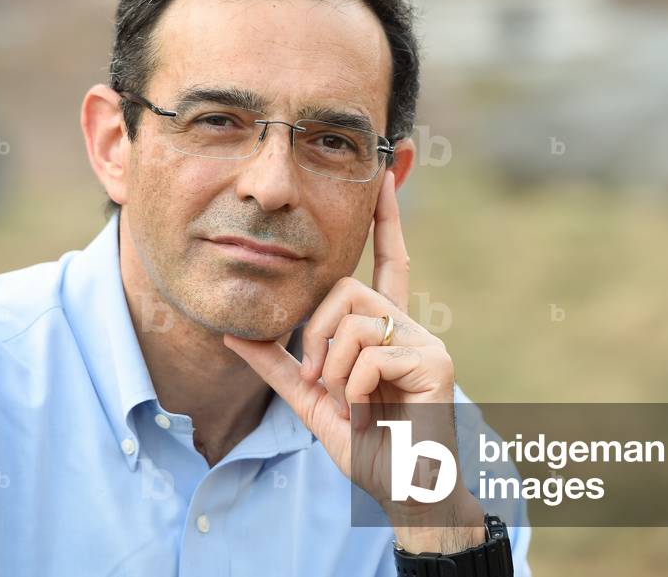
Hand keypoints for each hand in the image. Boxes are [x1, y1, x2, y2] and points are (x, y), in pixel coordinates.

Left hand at [223, 170, 482, 547]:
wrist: (402, 488)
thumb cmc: (366, 446)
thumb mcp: (312, 399)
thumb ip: (278, 365)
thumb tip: (232, 334)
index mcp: (385, 329)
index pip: (388, 262)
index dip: (386, 221)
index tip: (385, 179)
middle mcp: (408, 325)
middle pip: (345, 290)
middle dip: (315, 334)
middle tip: (320, 379)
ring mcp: (425, 342)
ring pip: (354, 321)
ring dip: (334, 369)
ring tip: (347, 403)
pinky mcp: (435, 362)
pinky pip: (370, 354)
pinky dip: (354, 390)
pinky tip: (368, 414)